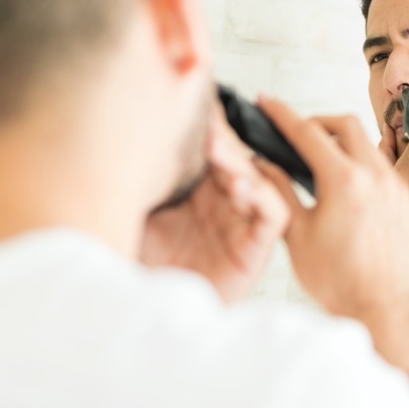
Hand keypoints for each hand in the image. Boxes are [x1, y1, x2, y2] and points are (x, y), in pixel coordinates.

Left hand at [140, 100, 288, 303]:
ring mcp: (241, 223)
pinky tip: (241, 188)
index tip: (194, 97)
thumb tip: (135, 126)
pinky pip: (273, 215)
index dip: (207, 123)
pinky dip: (263, 197)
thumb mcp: (136, 209)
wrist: (146, 310)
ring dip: (239, 163)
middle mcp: (222, 201)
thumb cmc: (142, 266)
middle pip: (234, 157)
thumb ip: (146, 174)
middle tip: (204, 122)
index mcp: (197, 188)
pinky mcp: (256, 248)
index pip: (211, 146)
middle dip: (221, 138)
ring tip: (217, 150)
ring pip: (255, 179)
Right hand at [256, 96, 408, 322]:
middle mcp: (375, 177)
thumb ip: (278, 192)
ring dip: (341, 140)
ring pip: (367, 142)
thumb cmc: (337, 281)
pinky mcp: (404, 200)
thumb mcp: (296, 234)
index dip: (282, 114)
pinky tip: (343, 181)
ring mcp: (394, 187)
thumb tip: (260, 165)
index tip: (267, 103)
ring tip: (318, 158)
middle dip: (317, 121)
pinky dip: (359, 160)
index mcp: (344, 183)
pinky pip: (381, 164)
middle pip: (344, 124)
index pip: (308, 132)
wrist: (381, 308)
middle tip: (295, 134)